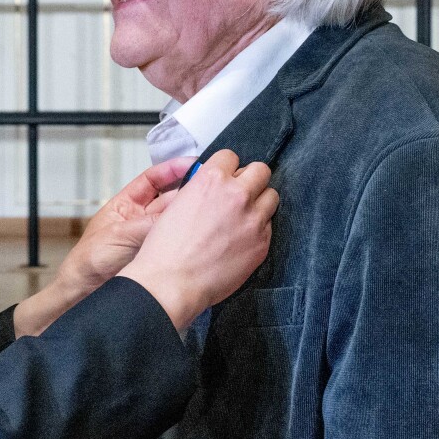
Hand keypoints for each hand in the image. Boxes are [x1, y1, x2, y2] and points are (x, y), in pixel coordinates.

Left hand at [12, 156, 192, 337]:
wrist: (84, 291)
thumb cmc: (89, 260)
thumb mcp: (119, 235)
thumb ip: (148, 225)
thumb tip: (179, 215)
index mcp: (126, 204)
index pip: (152, 179)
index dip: (172, 169)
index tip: (193, 164)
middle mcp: (141, 218)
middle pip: (169, 198)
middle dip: (188, 191)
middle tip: (209, 188)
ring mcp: (151, 236)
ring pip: (175, 219)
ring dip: (190, 213)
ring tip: (210, 208)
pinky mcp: (159, 255)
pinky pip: (176, 241)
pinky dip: (189, 235)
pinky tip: (203, 232)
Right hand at [118, 150, 278, 331]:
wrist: (173, 282)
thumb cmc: (167, 248)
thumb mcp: (178, 204)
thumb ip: (202, 189)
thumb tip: (215, 187)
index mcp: (212, 180)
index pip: (231, 156)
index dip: (227, 168)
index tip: (226, 177)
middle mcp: (237, 195)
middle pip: (261, 171)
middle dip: (251, 180)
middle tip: (242, 193)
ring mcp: (253, 219)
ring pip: (271, 197)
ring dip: (259, 203)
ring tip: (244, 217)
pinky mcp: (262, 242)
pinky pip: (269, 226)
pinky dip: (258, 229)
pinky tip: (241, 240)